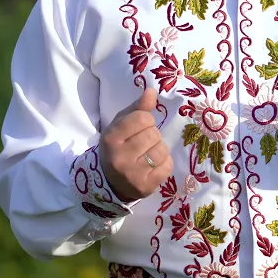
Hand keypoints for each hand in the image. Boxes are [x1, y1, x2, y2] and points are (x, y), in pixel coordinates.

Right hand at [100, 88, 171, 202]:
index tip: (139, 127)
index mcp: (111, 138)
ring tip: (148, 153)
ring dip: (159, 149)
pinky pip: (167, 166)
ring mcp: (132, 174)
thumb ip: (137, 108)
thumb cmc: (119, 146)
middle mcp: (120, 157)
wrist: (110, 181)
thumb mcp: (121, 125)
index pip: (142, 118)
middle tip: (143, 143)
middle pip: (153, 134)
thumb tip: (152, 91)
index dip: (145, 120)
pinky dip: (164, 163)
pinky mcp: (145, 187)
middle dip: (152, 135)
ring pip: (162, 149)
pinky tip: (153, 165)